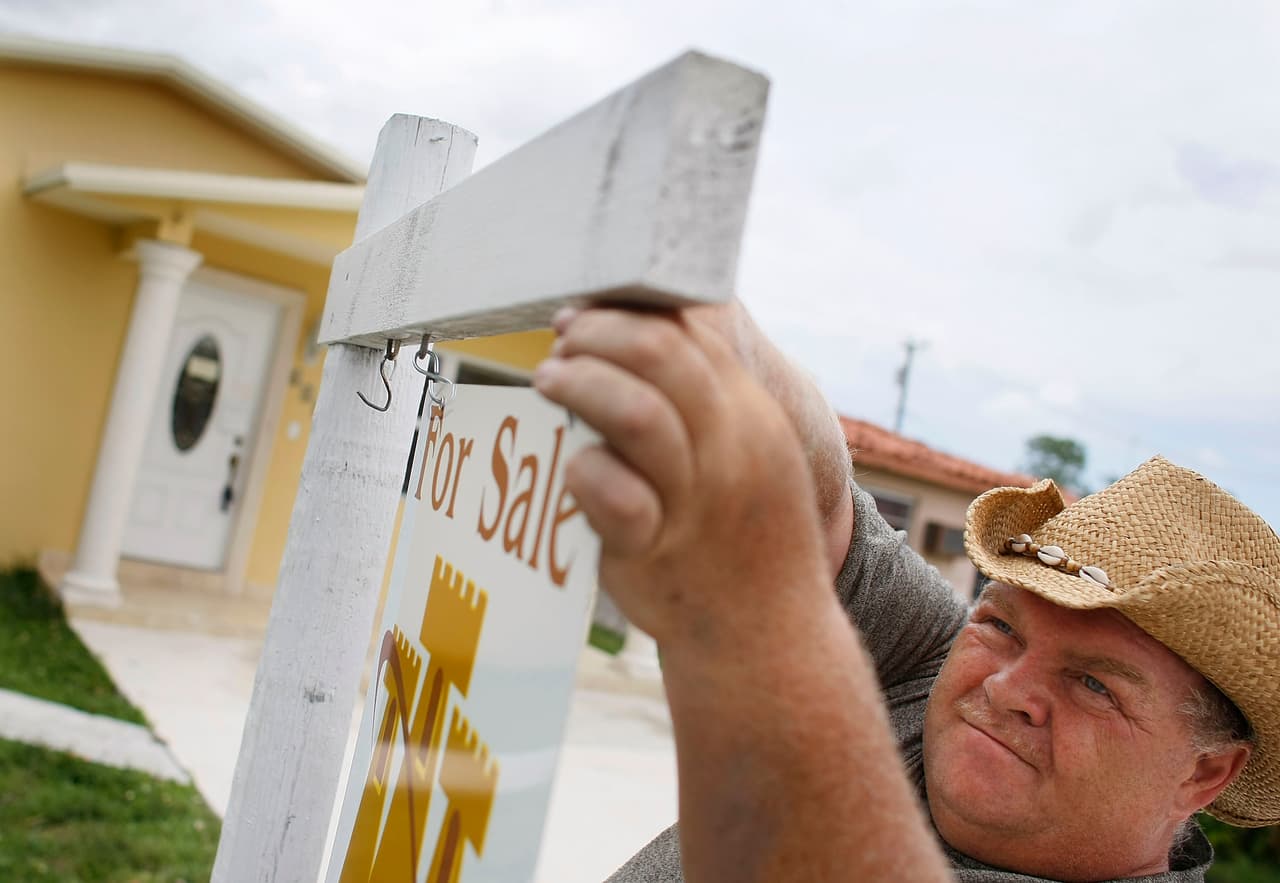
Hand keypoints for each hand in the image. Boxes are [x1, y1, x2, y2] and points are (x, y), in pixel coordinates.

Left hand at [533, 306, 830, 649]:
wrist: (768, 641)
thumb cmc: (746, 538)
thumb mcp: (756, 455)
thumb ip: (712, 401)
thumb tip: (646, 337)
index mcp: (753, 417)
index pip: (691, 333)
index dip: (627, 314)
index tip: (586, 317)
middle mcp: (729, 450)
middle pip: (661, 355)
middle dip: (598, 334)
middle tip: (562, 343)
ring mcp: (694, 502)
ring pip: (637, 414)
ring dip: (582, 384)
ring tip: (549, 381)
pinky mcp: (654, 552)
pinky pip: (614, 496)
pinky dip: (584, 470)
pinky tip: (570, 465)